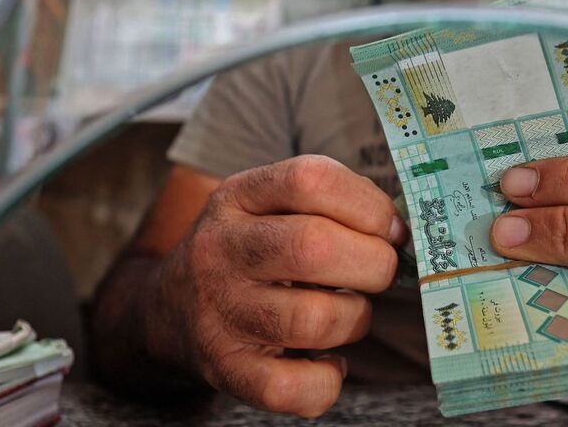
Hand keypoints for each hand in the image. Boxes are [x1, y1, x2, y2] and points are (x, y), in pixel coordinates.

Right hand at [154, 156, 403, 416]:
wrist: (169, 308)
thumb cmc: (248, 250)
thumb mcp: (269, 203)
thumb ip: (331, 203)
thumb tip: (398, 231)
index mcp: (238, 197)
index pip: (310, 180)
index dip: (368, 205)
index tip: (391, 229)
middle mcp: (221, 249)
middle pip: (315, 247)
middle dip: (374, 263)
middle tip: (378, 271)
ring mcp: (219, 312)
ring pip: (315, 319)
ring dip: (355, 318)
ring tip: (348, 312)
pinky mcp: (225, 368)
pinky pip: (291, 387)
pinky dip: (327, 379)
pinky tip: (327, 360)